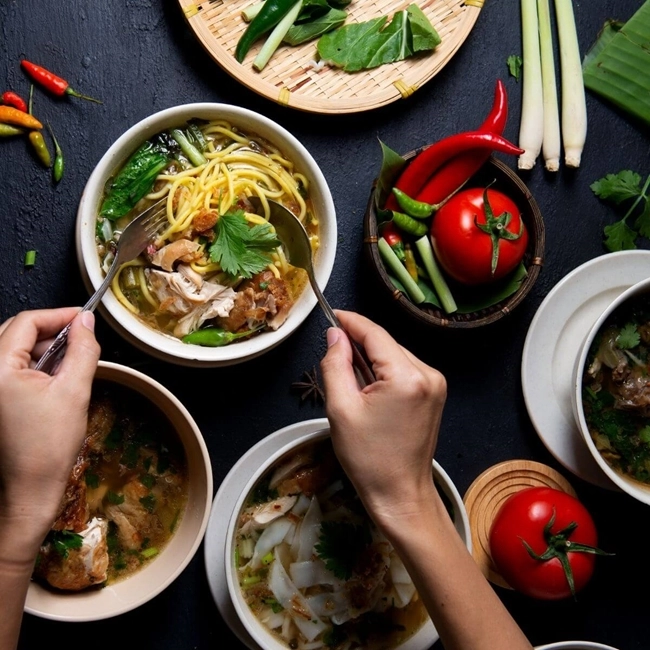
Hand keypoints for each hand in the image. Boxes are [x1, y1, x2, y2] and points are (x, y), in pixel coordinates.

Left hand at [0, 308, 99, 560]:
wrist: (29, 489)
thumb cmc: (49, 445)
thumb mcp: (75, 391)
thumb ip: (83, 350)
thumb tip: (86, 320)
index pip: (26, 322)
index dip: (59, 316)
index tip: (85, 318)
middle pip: (16, 332)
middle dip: (51, 331)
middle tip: (82, 336)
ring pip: (13, 349)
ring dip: (44, 348)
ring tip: (73, 359)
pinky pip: (11, 368)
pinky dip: (35, 365)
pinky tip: (57, 376)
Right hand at [320, 310, 446, 526]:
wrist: (400, 494)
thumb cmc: (368, 458)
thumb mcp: (340, 409)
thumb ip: (335, 364)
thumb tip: (335, 335)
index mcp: (407, 377)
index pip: (375, 334)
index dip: (351, 321)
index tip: (331, 314)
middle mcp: (428, 374)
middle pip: (386, 344)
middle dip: (358, 344)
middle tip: (332, 354)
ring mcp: (436, 384)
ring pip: (394, 355)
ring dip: (371, 359)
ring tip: (349, 380)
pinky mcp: (435, 394)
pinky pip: (404, 370)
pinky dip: (384, 372)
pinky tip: (368, 389)